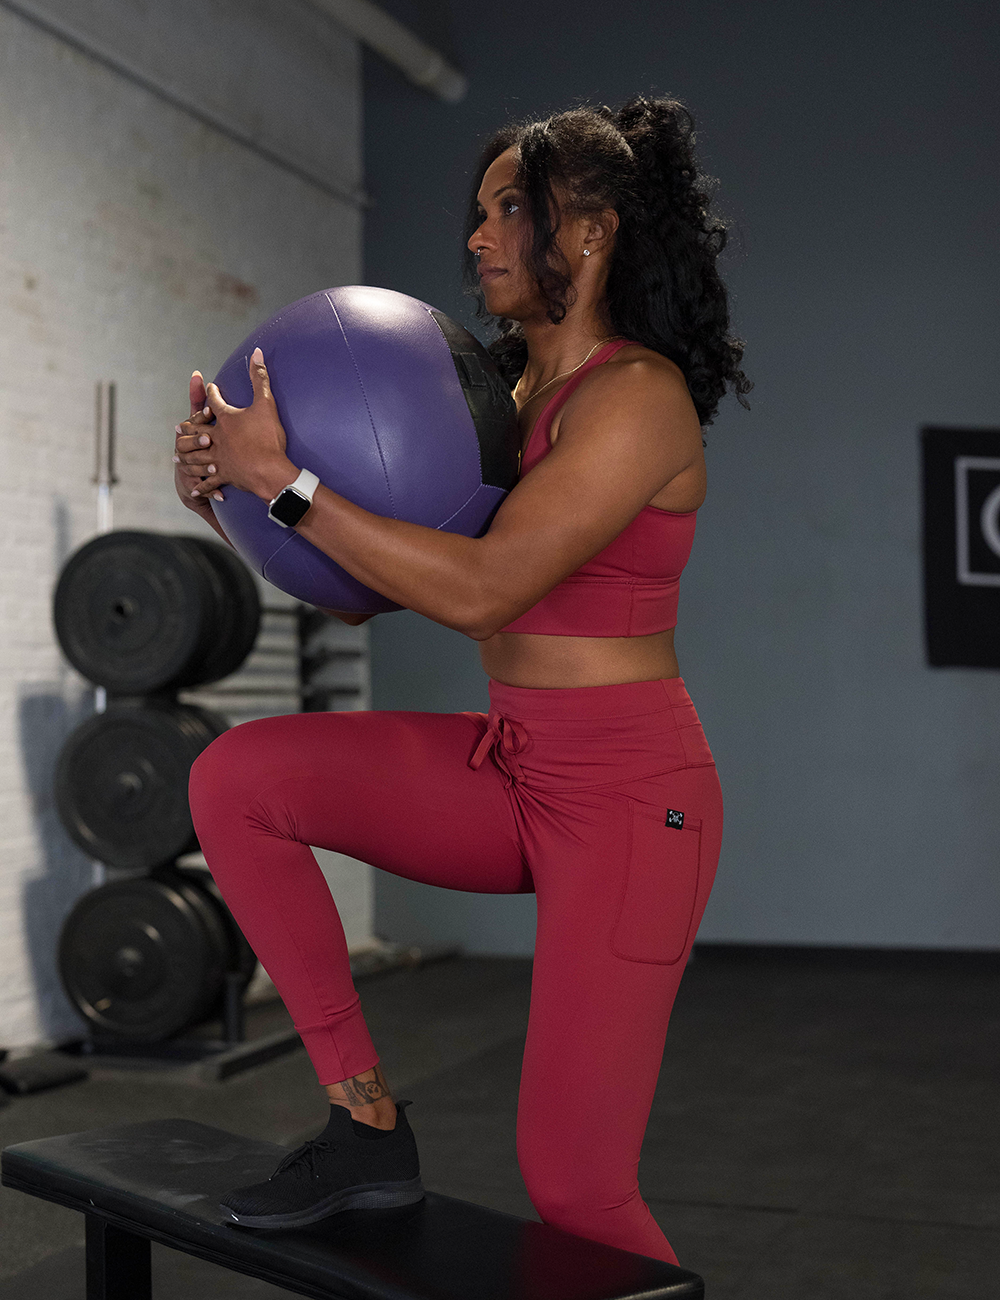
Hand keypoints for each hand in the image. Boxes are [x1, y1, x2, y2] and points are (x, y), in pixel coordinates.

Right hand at [173, 371, 222, 515]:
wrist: (192, 481)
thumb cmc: (198, 443)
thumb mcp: (199, 421)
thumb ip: (199, 398)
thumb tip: (196, 373)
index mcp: (189, 433)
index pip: (192, 421)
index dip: (200, 415)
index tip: (212, 408)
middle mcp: (186, 451)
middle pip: (186, 445)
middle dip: (197, 441)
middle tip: (209, 438)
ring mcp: (189, 469)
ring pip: (193, 467)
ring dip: (204, 466)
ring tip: (215, 467)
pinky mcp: (197, 486)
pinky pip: (204, 489)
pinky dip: (212, 492)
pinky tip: (222, 495)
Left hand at [175, 347, 296, 501]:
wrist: (269, 470)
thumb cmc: (268, 437)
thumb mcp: (266, 404)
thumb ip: (259, 377)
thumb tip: (255, 352)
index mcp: (225, 419)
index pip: (215, 402)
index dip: (212, 393)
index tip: (209, 388)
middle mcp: (217, 438)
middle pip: (198, 430)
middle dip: (189, 427)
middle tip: (180, 426)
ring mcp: (218, 458)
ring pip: (197, 456)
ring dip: (187, 454)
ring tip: (178, 454)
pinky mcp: (224, 475)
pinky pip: (210, 481)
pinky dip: (202, 485)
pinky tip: (194, 488)